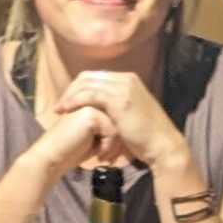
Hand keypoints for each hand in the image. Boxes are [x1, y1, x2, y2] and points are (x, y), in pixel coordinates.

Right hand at [22, 95, 122, 183]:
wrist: (53, 155)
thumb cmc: (74, 148)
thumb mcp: (96, 136)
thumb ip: (109, 126)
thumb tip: (128, 130)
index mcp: (93, 100)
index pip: (116, 115)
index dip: (116, 137)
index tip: (113, 153)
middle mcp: (93, 98)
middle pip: (119, 119)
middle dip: (117, 141)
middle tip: (110, 158)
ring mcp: (91, 104)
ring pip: (118, 125)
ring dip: (113, 145)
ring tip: (104, 158)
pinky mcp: (91, 113)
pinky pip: (113, 131)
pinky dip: (108, 146)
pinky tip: (98, 155)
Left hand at [54, 68, 192, 179]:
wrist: (163, 145)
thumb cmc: (147, 137)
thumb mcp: (131, 115)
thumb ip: (118, 107)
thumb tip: (103, 110)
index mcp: (129, 80)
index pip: (96, 77)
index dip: (78, 88)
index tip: (67, 102)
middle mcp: (126, 79)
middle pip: (89, 77)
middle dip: (71, 89)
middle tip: (59, 105)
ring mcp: (123, 87)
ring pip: (87, 84)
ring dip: (70, 95)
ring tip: (59, 109)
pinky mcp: (119, 99)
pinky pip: (90, 94)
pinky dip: (75, 101)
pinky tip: (66, 110)